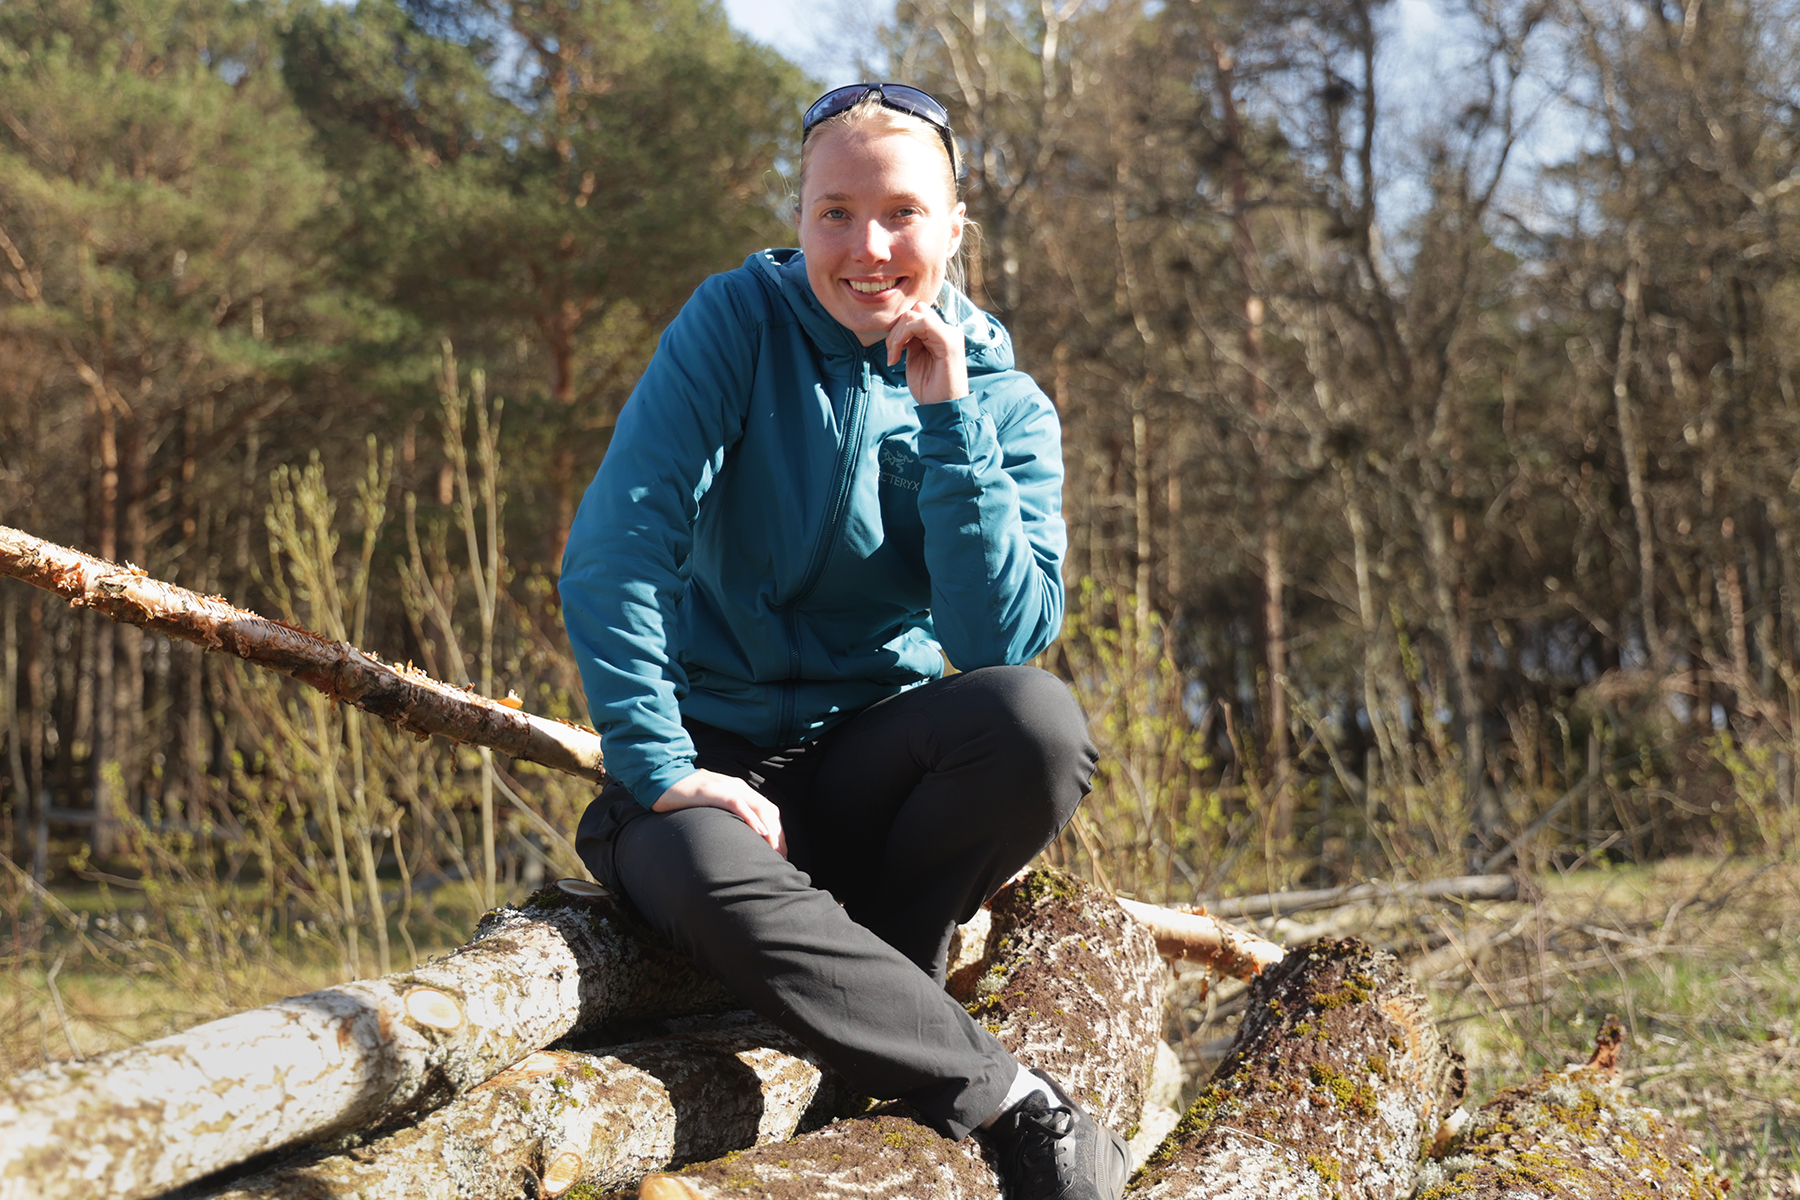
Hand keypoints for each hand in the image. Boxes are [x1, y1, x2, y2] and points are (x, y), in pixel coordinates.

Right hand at [652, 768, 787, 857]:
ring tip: (773, 849)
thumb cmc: (686, 796)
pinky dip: (751, 817)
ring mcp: (727, 788)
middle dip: (777, 834)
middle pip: (768, 810)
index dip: (777, 831)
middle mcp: (739, 787)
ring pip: (759, 806)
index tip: (779, 852)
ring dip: (769, 829)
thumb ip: (727, 815)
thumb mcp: (713, 805)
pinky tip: (759, 831)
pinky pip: (738, 803)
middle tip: (779, 856)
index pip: (768, 810)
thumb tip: (738, 838)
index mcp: (740, 791)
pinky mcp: (714, 791)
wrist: (663, 778)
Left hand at [886, 301, 968, 405]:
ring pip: (916, 314)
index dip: (899, 326)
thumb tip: (900, 325)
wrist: (942, 409)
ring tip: (894, 356)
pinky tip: (899, 354)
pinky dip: (903, 334)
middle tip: (891, 353)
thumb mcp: (915, 358)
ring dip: (897, 333)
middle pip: (915, 310)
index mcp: (940, 335)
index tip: (892, 350)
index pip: (917, 314)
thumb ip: (911, 340)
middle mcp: (948, 331)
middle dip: (896, 328)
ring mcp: (950, 334)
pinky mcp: (949, 341)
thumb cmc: (929, 389)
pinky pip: (922, 323)